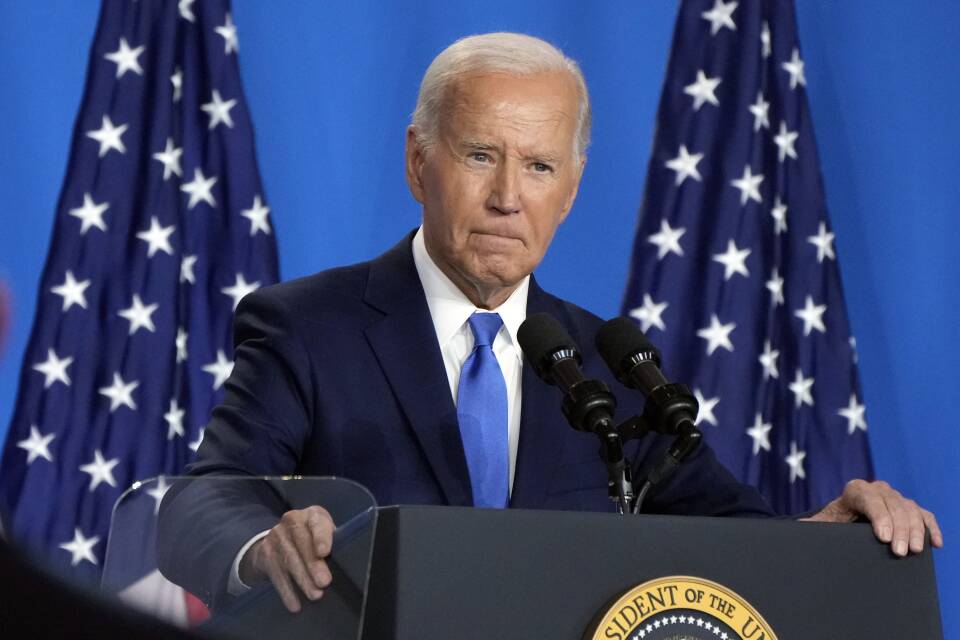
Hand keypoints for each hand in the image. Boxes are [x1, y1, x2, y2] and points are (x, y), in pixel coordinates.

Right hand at [239, 506, 334, 611]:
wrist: (278, 540)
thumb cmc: (312, 539)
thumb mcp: (323, 535)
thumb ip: (333, 543)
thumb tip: (345, 565)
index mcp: (312, 515)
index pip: (317, 522)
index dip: (320, 537)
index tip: (324, 553)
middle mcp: (292, 520)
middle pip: (302, 543)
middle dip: (313, 565)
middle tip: (324, 582)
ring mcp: (276, 535)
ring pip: (289, 560)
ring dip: (302, 580)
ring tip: (315, 595)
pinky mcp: (265, 552)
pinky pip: (276, 574)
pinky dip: (287, 592)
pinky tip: (295, 604)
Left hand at [802, 479, 942, 555]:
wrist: (844, 520)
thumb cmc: (831, 524)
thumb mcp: (820, 524)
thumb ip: (809, 525)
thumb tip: (797, 527)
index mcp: (854, 490)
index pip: (869, 498)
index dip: (878, 516)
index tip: (882, 537)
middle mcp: (877, 489)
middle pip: (893, 505)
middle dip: (898, 529)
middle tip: (900, 552)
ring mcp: (894, 498)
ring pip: (909, 509)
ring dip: (915, 530)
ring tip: (915, 552)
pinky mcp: (908, 508)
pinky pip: (923, 515)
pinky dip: (930, 527)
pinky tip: (935, 543)